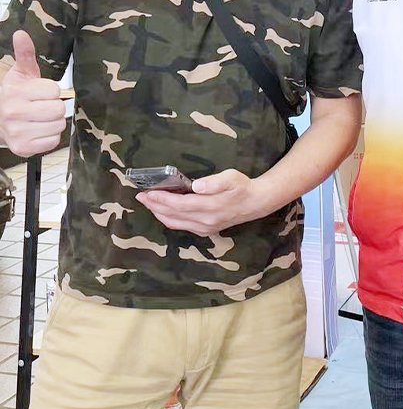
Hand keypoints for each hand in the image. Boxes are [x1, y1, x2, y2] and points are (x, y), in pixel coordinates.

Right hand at [0, 31, 65, 156]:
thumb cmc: (14, 95)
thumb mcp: (19, 74)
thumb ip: (24, 54)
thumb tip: (21, 34)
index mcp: (15, 92)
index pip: (54, 90)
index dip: (51, 91)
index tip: (39, 93)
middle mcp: (14, 113)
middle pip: (58, 108)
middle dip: (54, 106)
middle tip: (41, 106)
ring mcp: (18, 132)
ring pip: (58, 125)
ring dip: (53, 122)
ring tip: (39, 118)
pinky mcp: (23, 148)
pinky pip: (53, 141)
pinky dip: (49, 137)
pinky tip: (37, 130)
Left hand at [136, 169, 269, 236]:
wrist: (256, 203)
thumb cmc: (242, 186)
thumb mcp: (232, 177)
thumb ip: (214, 182)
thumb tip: (197, 186)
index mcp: (210, 207)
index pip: (179, 204)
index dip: (161, 199)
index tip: (147, 192)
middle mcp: (205, 221)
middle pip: (173, 215)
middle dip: (155, 206)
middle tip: (141, 196)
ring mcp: (205, 228)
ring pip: (175, 223)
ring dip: (159, 214)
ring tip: (148, 203)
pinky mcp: (206, 231)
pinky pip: (182, 227)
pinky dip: (169, 220)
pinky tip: (164, 212)